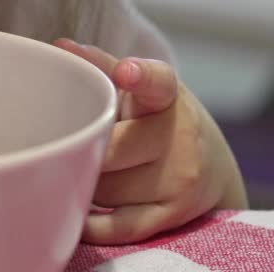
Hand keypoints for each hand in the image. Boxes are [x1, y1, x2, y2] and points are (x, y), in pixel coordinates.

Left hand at [54, 38, 246, 243]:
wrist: (214, 168)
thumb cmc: (160, 119)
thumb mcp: (145, 89)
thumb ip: (104, 67)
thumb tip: (60, 47)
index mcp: (168, 96)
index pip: (158, 82)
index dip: (139, 76)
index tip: (125, 71)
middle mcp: (180, 136)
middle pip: (110, 148)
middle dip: (87, 148)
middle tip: (78, 142)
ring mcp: (179, 179)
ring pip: (106, 186)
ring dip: (88, 179)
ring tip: (94, 167)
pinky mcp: (171, 214)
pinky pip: (119, 226)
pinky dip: (91, 224)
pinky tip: (76, 215)